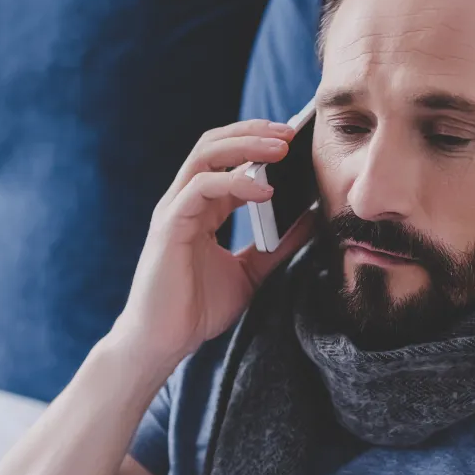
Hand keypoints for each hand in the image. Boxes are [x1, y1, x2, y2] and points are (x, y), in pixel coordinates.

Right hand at [108, 119, 316, 368]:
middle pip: (214, 145)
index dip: (259, 145)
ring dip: (245, 146)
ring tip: (282, 148)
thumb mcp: (251, 272)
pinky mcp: (169, 225)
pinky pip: (199, 188)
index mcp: (202, 208)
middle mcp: (185, 202)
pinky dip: (233, 182)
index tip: (296, 140)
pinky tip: (265, 191)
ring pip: (205, 156)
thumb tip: (310, 218)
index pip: (228, 159)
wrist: (163, 342)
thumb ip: (277, 245)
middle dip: (253, 133)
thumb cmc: (197, 308)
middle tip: (291, 132)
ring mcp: (174, 210)